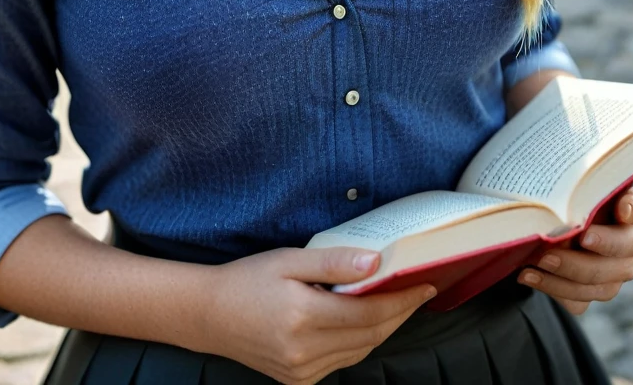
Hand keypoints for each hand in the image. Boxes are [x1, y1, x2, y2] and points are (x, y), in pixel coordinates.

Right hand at [199, 245, 435, 383]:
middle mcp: (305, 352)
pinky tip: (365, 321)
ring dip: (383, 328)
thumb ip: (333, 262)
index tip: (423, 284)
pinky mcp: (299, 380)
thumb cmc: (248, 280)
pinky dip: (360, 340)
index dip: (401, 299)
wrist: (210, 315)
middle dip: (399, 313)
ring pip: (359, 350)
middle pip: (370, 334)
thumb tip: (375, 262)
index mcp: (303, 318)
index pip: (368, 312)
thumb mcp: (289, 260)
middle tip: (419, 291)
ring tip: (399, 302)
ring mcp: (302, 372)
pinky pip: (342, 360)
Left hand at [517, 185, 632, 315]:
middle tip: (556, 246)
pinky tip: (529, 275)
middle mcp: (631, 242)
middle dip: (590, 253)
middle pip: (625, 254)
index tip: (622, 208)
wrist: (545, 221)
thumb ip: (570, 185)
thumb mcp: (565, 181)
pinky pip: (580, 300)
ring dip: (566, 276)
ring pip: (603, 284)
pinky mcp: (595, 291)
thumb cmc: (561, 193)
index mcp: (629, 206)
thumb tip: (559, 200)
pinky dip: (554, 289)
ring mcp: (617, 271)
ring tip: (536, 262)